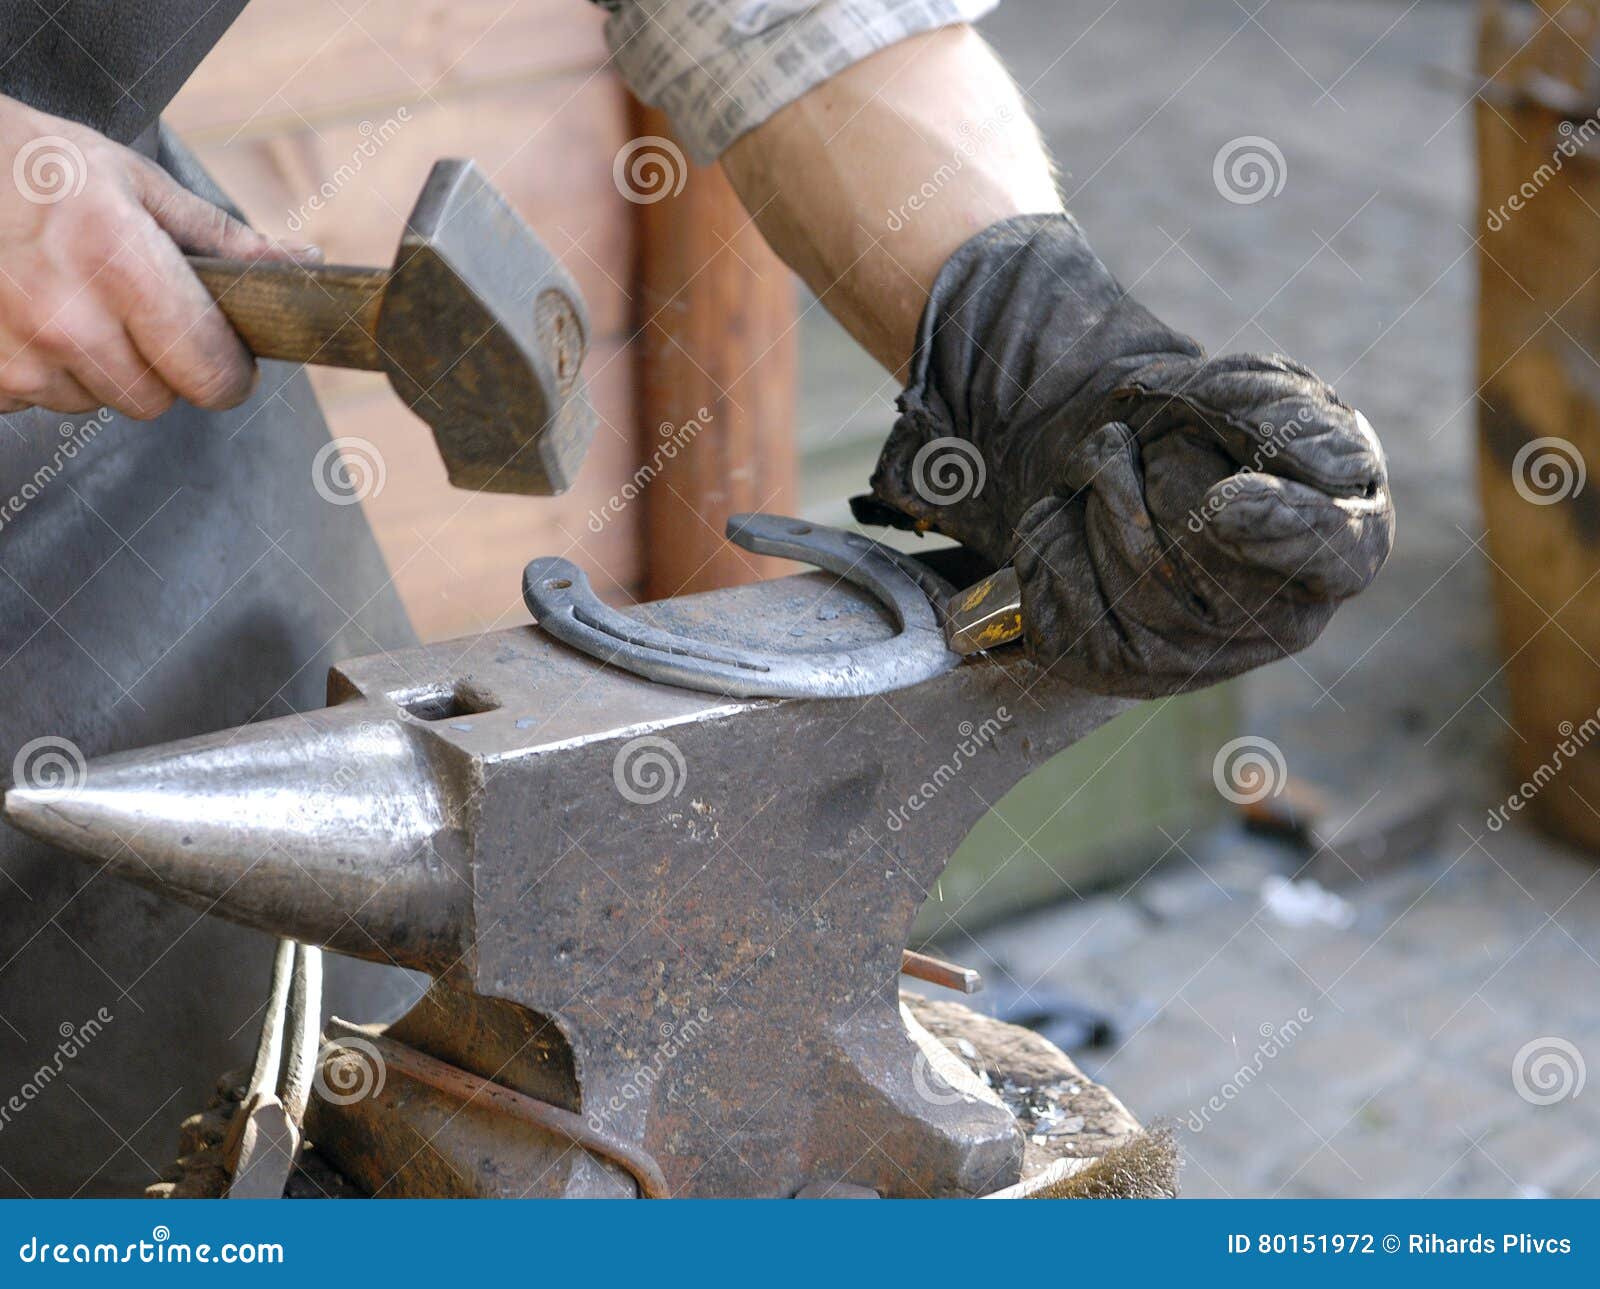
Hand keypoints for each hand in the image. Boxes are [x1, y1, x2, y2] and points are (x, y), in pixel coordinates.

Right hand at [0, 95, 318, 418]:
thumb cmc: (36, 166)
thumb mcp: (136, 183)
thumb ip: (223, 239)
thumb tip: (304, 264)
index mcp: (121, 265)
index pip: (211, 373)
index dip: (229, 372)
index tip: (226, 357)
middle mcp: (69, 319)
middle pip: (157, 401)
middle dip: (162, 369)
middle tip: (136, 315)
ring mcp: (20, 355)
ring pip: (98, 403)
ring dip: (99, 369)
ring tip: (72, 303)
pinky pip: (41, 401)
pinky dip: (45, 371)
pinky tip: (29, 316)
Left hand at [861, 215, 1393, 697]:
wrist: (1049, 426)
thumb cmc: (1157, 399)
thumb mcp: (1238, 387)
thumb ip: (1295, 427)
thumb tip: (1293, 487)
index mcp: (1324, 538)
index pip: (1337, 555)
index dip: (1287, 533)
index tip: (1226, 495)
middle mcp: (1268, 610)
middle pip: (1227, 588)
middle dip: (1163, 501)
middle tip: (1120, 446)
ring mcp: (1190, 646)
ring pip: (1147, 604)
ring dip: (1102, 517)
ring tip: (1093, 472)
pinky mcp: (1111, 660)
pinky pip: (1083, 627)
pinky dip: (1057, 562)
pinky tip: (1057, 524)